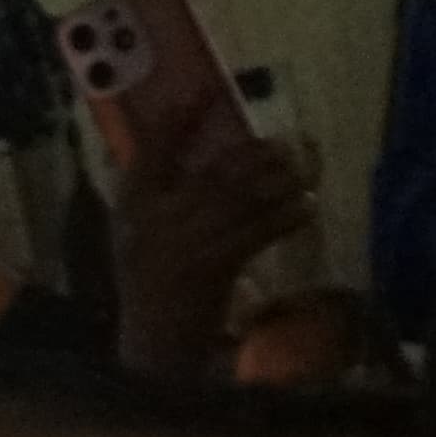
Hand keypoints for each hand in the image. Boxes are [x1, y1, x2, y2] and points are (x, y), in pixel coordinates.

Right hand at [114, 100, 317, 375]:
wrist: (152, 345)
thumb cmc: (144, 287)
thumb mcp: (133, 237)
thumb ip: (154, 198)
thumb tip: (196, 155)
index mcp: (130, 208)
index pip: (152, 152)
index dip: (178, 120)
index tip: (203, 92)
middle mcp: (156, 220)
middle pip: (213, 171)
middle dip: (255, 154)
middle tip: (285, 145)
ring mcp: (187, 242)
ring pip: (244, 196)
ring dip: (279, 181)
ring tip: (302, 171)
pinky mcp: (216, 264)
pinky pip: (261, 230)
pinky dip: (287, 217)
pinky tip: (305, 209)